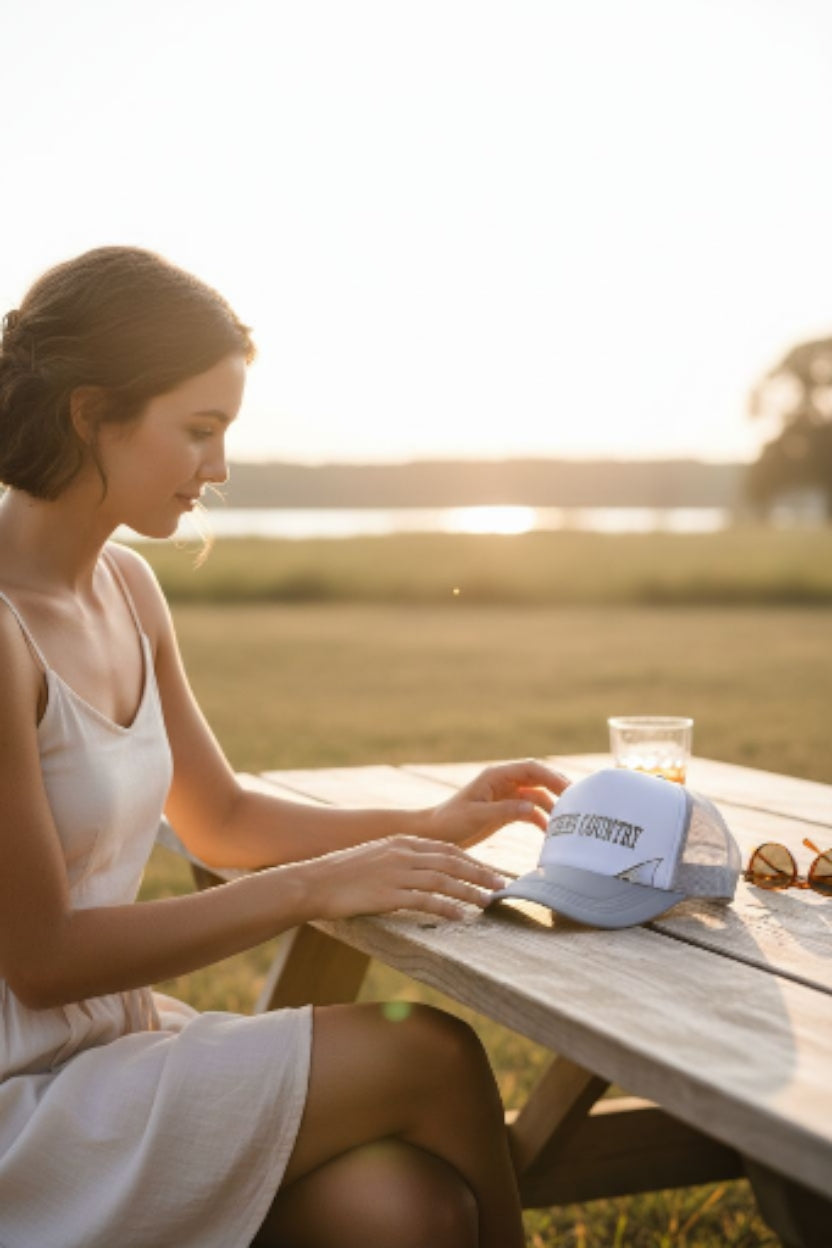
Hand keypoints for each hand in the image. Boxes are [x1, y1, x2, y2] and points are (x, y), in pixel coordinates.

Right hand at [293, 836, 508, 922]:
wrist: (314, 882)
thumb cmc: (344, 873)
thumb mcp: (377, 855)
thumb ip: (402, 859)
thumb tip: (426, 871)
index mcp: (401, 841)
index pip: (446, 848)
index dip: (471, 860)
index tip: (489, 871)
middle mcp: (402, 853)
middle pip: (451, 862)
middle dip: (480, 873)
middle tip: (501, 884)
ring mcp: (395, 873)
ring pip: (443, 880)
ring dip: (469, 891)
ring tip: (488, 902)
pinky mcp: (387, 894)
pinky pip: (424, 901)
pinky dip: (446, 908)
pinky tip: (460, 916)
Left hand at [423, 758, 570, 847]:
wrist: (435, 834)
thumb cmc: (451, 821)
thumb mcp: (477, 816)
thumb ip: (504, 811)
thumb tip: (532, 807)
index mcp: (496, 776)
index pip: (530, 769)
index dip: (552, 776)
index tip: (569, 789)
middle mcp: (504, 783)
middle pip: (538, 780)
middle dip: (558, 790)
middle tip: (578, 804)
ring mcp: (506, 796)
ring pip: (537, 796)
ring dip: (552, 807)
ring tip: (568, 822)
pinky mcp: (505, 811)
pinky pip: (529, 811)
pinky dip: (541, 820)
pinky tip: (550, 834)